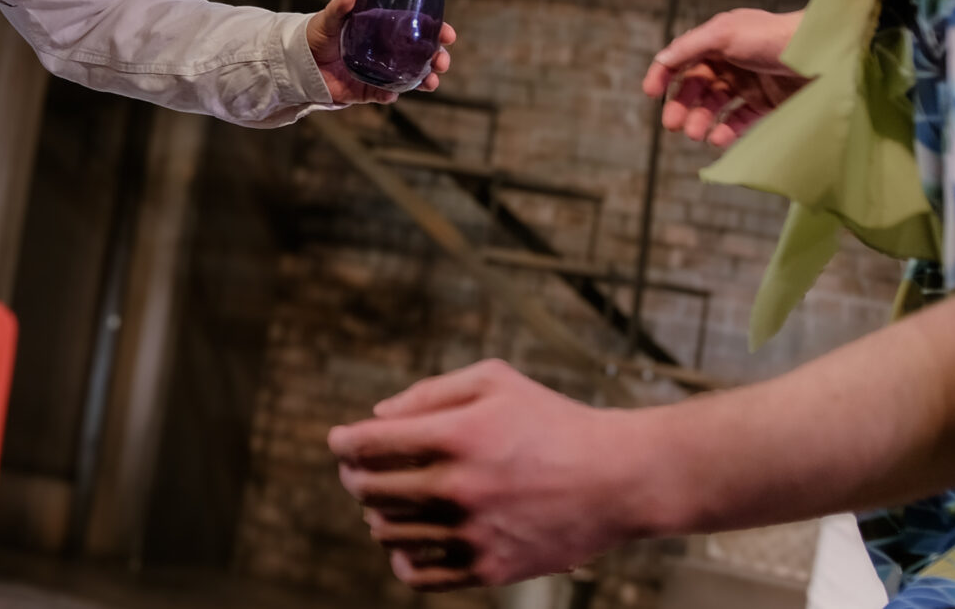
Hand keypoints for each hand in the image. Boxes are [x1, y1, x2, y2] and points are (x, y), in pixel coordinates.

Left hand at [307, 0, 452, 104]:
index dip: (436, 31)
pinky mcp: (365, 90)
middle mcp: (385, 52)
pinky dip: (390, 94)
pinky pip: (383, 94)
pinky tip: (393, 93)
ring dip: (424, 80)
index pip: (416, 29)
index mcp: (382, 30)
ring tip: (432, 82)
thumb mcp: (328, 18)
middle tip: (442, 61)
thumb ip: (339, 8)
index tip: (448, 34)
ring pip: (409, 78)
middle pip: (420, 56)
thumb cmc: (315, 34)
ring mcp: (378, 72)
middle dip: (437, 58)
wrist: (297, 62)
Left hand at [330, 359, 644, 589]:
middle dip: (354, 476)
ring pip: (389, 532)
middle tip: (357, 471)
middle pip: (371, 489)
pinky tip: (404, 542)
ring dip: (376, 514)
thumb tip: (376, 417)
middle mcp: (460, 486)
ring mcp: (473, 532)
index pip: (371, 443)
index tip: (338, 443)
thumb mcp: (495, 381)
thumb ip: (430, 392)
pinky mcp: (489, 568)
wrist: (617, 478)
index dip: (343, 443)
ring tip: (384, 503)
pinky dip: (401, 558)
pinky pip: (420, 574)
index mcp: (458, 435)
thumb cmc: (554, 420)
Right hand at [641, 7, 806, 146]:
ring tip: (695, 134)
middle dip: (681, 105)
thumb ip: (690, 46)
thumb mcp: (725, 32)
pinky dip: (726, 131)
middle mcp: (730, 62)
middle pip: (696, 87)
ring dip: (700, 120)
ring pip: (714, 107)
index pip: (681, 59)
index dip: (663, 74)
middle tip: (673, 124)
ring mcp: (747, 84)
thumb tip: (661, 60)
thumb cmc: (772, 36)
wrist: (820, 54)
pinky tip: (718, 140)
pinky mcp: (765, 104)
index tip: (650, 94)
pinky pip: (739, 121)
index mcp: (717, 41)